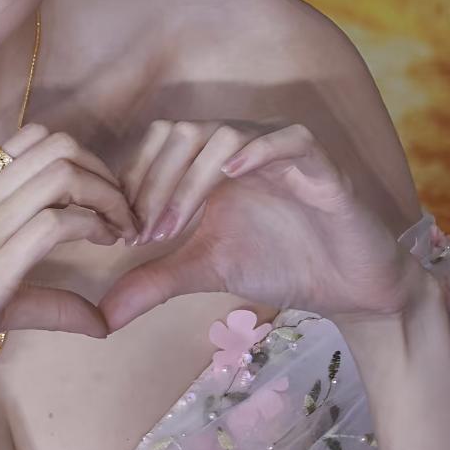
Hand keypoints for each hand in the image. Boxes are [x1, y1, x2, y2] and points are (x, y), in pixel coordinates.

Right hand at [0, 123, 137, 421]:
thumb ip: (41, 298)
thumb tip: (99, 319)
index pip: (32, 142)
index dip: (81, 162)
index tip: (100, 201)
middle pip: (57, 147)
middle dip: (104, 173)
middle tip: (123, 213)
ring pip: (62, 174)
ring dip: (107, 196)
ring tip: (122, 229)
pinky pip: (58, 222)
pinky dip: (95, 226)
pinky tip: (106, 247)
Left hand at [96, 118, 426, 334]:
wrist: (348, 286)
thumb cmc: (279, 264)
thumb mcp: (206, 272)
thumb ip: (154, 283)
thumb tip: (101, 317)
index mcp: (211, 162)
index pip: (158, 145)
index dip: (134, 183)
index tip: (124, 235)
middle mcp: (242, 146)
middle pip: (181, 133)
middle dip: (154, 182)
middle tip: (144, 235)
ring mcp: (280, 150)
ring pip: (224, 133)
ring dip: (190, 180)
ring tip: (176, 228)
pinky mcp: (320, 163)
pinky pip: (289, 139)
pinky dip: (258, 150)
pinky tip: (233, 177)